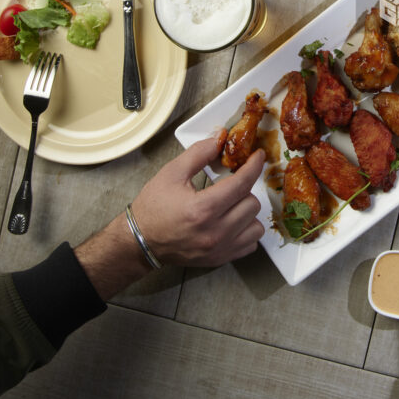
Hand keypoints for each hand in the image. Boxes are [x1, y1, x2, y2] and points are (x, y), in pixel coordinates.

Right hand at [131, 135, 265, 267]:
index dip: (254, 166)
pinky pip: (251, 243)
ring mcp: (219, 249)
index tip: (258, 156)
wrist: (140, 241)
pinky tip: (233, 222)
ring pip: (256, 224)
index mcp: (202, 208)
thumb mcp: (171, 173)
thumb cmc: (153, 208)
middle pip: (252, 203)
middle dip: (244, 190)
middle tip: (229, 187)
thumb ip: (198, 153)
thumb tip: (220, 140)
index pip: (242, 183)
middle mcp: (214, 232)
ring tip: (230, 206)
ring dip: (247, 211)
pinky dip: (247, 231)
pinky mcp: (220, 258)